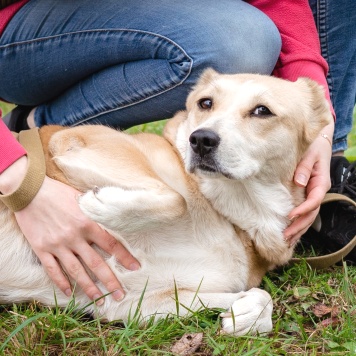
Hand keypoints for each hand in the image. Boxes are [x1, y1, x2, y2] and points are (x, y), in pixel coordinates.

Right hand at [3, 158, 139, 303]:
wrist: (30, 191)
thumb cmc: (59, 192)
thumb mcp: (82, 198)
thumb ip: (96, 212)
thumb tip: (112, 217)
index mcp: (88, 223)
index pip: (111, 244)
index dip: (124, 257)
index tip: (135, 268)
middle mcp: (74, 236)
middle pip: (96, 263)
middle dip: (110, 281)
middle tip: (120, 295)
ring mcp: (58, 245)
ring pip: (76, 271)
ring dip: (89, 287)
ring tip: (98, 300)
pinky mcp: (42, 249)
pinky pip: (53, 270)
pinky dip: (61, 283)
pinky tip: (68, 293)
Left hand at [284, 122, 333, 245]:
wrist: (318, 142)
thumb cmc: (313, 146)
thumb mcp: (309, 154)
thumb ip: (304, 168)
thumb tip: (298, 183)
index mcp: (321, 183)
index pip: (314, 200)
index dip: (303, 209)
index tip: (290, 216)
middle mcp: (318, 191)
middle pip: (311, 213)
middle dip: (299, 226)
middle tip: (285, 236)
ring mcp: (313, 194)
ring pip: (309, 216)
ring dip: (299, 229)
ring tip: (287, 240)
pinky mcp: (307, 194)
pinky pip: (305, 211)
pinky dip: (299, 222)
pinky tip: (291, 231)